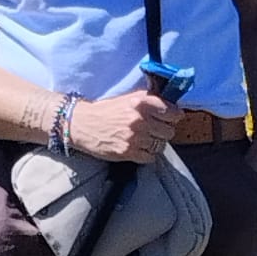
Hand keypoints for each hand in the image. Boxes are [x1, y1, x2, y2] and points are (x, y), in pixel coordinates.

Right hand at [67, 90, 181, 163]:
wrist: (82, 124)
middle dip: (163, 131)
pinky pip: (151, 157)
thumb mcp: (129, 98)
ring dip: (155, 143)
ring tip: (144, 139)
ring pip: (161, 145)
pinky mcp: (128, 152)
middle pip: (169, 131)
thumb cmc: (106, 110)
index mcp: (142, 102)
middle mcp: (140, 119)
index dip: (174, 116)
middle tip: (154, 130)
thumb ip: (150, 99)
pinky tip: (138, 148)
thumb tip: (172, 105)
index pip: (174, 113)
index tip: (171, 118)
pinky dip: (147, 154)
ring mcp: (135, 137)